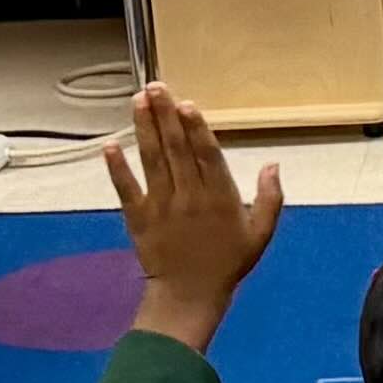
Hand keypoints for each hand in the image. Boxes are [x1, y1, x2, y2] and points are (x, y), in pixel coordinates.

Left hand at [104, 85, 283, 352]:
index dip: (195, 127)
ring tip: (139, 100)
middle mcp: (189, 196)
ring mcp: (161, 205)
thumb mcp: (260, 233)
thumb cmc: (228, 262)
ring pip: (152, 160)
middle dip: (165, 115)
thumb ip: (270, 198)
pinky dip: (117, 167)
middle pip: (176, 149)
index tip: (186, 103)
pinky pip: (126, 188)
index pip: (206, 155)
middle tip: (156, 86)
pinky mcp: (138, 217)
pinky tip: (109, 145)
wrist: (189, 296)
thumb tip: (274, 164)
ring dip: (144, 129)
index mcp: (220, 197)